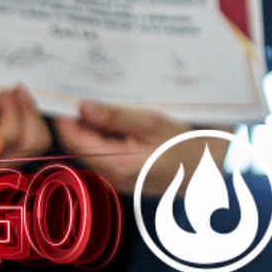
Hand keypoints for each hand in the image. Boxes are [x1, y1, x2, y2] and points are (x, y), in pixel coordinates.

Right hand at [0, 84, 50, 173]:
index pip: (4, 140)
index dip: (11, 111)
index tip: (3, 92)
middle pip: (24, 142)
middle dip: (20, 109)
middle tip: (8, 90)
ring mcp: (1, 165)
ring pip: (36, 142)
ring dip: (30, 113)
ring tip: (15, 96)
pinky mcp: (16, 157)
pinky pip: (40, 141)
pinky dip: (34, 120)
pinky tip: (20, 107)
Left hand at [54, 100, 196, 195]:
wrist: (209, 170)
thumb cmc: (185, 146)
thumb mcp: (152, 123)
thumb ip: (115, 116)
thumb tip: (82, 107)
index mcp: (114, 163)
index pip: (73, 139)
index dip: (64, 116)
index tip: (63, 94)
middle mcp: (109, 176)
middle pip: (80, 144)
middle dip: (79, 119)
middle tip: (84, 91)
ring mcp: (116, 179)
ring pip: (92, 149)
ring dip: (93, 127)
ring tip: (104, 103)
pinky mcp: (125, 177)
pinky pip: (105, 155)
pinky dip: (106, 137)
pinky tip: (119, 121)